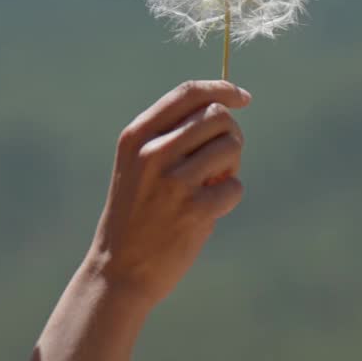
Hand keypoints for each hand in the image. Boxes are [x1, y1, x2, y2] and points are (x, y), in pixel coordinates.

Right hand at [85, 80, 249, 308]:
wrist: (118, 270)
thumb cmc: (136, 213)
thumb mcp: (137, 165)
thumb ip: (170, 136)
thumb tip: (224, 110)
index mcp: (137, 135)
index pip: (188, 93)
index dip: (222, 89)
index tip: (243, 97)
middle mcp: (153, 152)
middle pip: (216, 116)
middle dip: (230, 134)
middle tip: (221, 159)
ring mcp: (173, 181)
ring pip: (230, 146)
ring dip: (232, 165)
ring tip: (213, 184)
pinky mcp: (193, 211)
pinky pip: (234, 186)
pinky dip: (229, 196)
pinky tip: (209, 210)